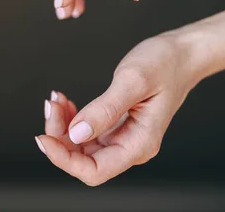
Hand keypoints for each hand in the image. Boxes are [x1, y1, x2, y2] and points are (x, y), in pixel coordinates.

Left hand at [35, 34, 197, 185]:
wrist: (182, 54)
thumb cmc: (165, 64)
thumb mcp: (132, 81)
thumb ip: (105, 109)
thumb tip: (76, 134)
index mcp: (139, 144)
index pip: (94, 171)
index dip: (64, 160)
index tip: (43, 137)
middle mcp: (131, 147)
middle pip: (82, 160)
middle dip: (59, 136)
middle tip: (50, 105)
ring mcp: (123, 138)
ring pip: (81, 146)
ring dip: (62, 126)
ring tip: (56, 99)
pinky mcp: (116, 127)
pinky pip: (86, 132)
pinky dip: (70, 118)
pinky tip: (65, 101)